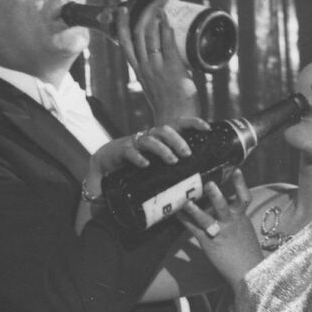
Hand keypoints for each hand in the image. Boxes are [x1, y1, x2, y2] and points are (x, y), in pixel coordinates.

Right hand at [83, 119, 208, 202]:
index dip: (193, 123)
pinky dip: (139, 158)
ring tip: (172, 161)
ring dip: (163, 149)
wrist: (104, 165)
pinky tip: (146, 165)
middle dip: (178, 140)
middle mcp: (147, 137)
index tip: (207, 128)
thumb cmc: (134, 168)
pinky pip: (131, 151)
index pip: (178, 125)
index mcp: (158, 138)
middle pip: (165, 130)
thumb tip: (191, 188)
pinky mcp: (121, 151)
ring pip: (151, 140)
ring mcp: (134, 143)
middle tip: (187, 154)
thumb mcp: (154, 167)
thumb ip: (168, 172)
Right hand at [116, 0, 201, 123]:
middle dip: (146, 12)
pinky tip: (167, 18)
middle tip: (156, 0)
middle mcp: (144, 67)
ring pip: (150, 35)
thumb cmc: (170, 105)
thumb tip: (174, 56)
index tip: (123, 10)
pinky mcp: (171, 68)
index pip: (125, 43)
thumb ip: (160, 70)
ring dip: (157, 15)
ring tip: (164, 2)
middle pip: (138, 33)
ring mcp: (156, 67)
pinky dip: (166, 28)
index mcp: (138, 70)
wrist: (175, 119)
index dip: (122, 24)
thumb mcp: (157, 85)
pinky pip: (166, 43)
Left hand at [181, 173, 263, 288]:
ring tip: (187, 201)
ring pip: (207, 218)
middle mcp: (231, 222)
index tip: (235, 169)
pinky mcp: (209, 242)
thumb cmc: (247, 254)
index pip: (244, 197)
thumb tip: (228, 209)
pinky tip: (176, 213)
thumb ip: (237, 220)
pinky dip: (185, 220)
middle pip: (224, 205)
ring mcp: (219, 232)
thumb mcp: (245, 232)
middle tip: (209, 183)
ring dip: (196, 209)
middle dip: (216, 194)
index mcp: (241, 218)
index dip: (240, 183)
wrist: (248, 273)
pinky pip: (194, 229)